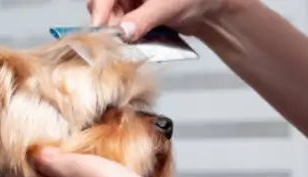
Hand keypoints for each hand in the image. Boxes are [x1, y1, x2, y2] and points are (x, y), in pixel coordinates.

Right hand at [87, 0, 246, 39]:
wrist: (207, 9)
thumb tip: (125, 31)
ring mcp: (128, 4)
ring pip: (112, 22)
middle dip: (112, 27)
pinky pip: (122, 30)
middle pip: (104, 9)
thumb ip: (144, 19)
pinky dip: (129, 39)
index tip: (101, 30)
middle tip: (122, 41)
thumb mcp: (167, 6)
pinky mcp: (132, 17)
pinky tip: (141, 40)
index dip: (100, 12)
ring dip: (121, 36)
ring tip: (137, 41)